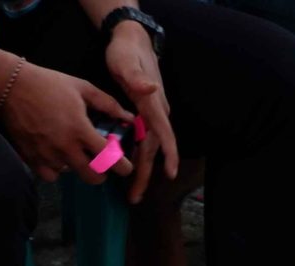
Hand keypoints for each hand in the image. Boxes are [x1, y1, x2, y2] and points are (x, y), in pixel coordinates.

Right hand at [0, 61, 133, 183]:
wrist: (11, 86)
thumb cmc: (48, 84)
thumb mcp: (82, 88)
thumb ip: (108, 104)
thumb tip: (128, 117)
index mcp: (80, 129)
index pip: (109, 158)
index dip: (122, 166)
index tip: (125, 166)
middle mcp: (65, 147)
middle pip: (92, 177)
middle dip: (102, 173)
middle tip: (101, 163)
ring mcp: (47, 155)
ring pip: (71, 174)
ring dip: (77, 166)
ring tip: (74, 150)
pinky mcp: (32, 159)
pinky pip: (51, 175)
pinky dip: (56, 169)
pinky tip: (56, 155)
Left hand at [103, 26, 179, 200]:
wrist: (130, 38)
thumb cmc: (126, 50)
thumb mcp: (126, 62)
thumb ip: (137, 77)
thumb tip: (151, 89)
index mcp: (152, 104)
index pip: (164, 133)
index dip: (168, 154)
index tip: (169, 174)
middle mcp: (156, 112)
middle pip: (154, 149)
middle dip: (145, 174)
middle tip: (134, 198)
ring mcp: (151, 114)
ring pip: (149, 147)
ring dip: (141, 170)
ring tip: (132, 192)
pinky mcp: (144, 114)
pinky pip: (143, 140)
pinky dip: (137, 156)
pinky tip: (127, 167)